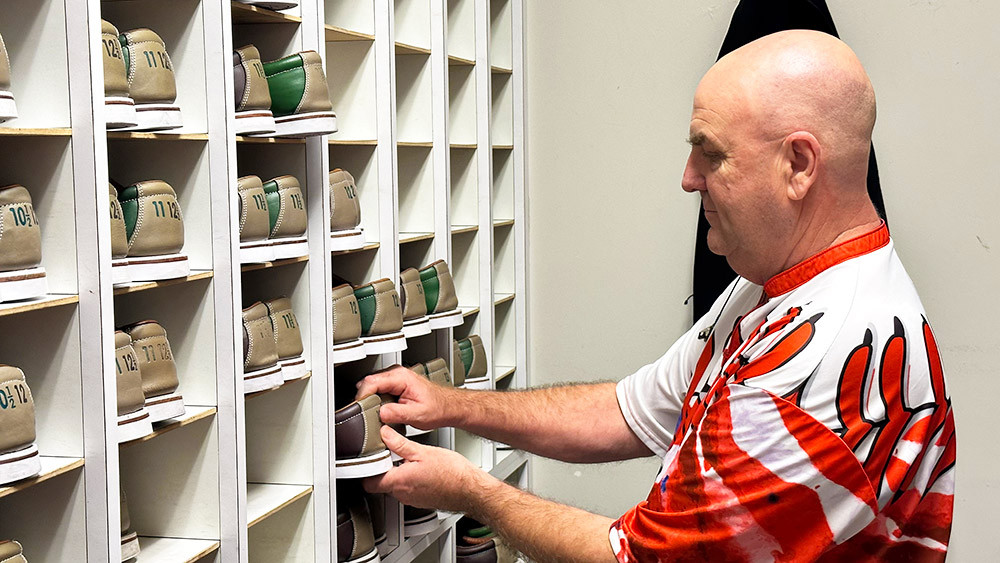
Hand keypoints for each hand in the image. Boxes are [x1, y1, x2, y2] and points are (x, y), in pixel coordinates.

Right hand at [356, 365, 458, 430]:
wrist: (448, 406)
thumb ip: (397, 413)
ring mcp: (396, 378)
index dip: (362, 396)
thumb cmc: (438, 408)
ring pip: (372, 385)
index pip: (372, 382)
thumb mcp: (417, 415)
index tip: (358, 408)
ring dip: (368, 398)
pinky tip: (378, 410)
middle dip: (363, 398)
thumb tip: (380, 413)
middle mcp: (398, 374)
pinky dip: (374, 399)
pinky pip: (378, 389)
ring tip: (369, 414)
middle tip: (362, 414)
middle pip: (369, 382)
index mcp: (402, 377)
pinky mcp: (395, 384)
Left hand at [363, 425, 494, 512]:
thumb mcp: (422, 451)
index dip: (366, 471)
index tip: (370, 460)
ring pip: (396, 487)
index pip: (369, 483)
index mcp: (399, 481)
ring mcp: (412, 500)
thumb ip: (399, 443)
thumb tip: (385, 434)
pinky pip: (409, 491)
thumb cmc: (452, 473)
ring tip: (410, 461)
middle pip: (382, 484)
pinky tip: (423, 470)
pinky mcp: (422, 501)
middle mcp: (403, 494)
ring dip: (399, 474)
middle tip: (391, 455)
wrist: (471, 490)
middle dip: (385, 469)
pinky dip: (411, 480)